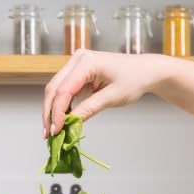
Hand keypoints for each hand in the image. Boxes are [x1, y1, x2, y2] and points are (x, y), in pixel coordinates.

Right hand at [42, 51, 164, 136]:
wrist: (145, 71)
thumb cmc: (134, 80)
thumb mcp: (112, 97)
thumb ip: (88, 109)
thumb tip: (69, 124)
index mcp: (87, 62)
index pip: (64, 90)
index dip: (57, 113)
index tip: (56, 131)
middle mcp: (78, 59)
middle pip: (54, 89)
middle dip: (49, 113)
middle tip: (48, 134)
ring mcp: (76, 64)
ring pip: (55, 89)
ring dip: (52, 110)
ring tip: (52, 130)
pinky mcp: (77, 71)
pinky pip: (63, 89)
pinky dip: (60, 105)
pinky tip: (60, 120)